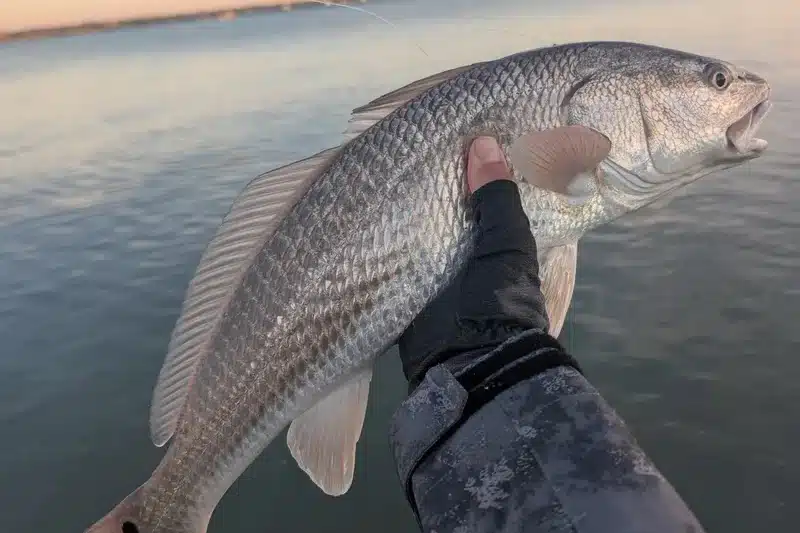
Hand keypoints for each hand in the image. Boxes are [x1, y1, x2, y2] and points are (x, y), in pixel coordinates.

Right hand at [398, 136, 550, 390]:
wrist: (465, 365)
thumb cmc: (497, 301)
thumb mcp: (506, 246)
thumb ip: (497, 198)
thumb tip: (483, 142)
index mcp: (499, 238)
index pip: (488, 191)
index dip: (476, 165)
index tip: (457, 130)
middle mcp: (468, 249)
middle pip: (451, 206)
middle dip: (435, 182)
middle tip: (408, 142)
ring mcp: (436, 268)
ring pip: (422, 227)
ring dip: (406, 206)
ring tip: (380, 163)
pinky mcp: (407, 286)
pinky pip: (397, 253)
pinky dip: (386, 235)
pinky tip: (364, 206)